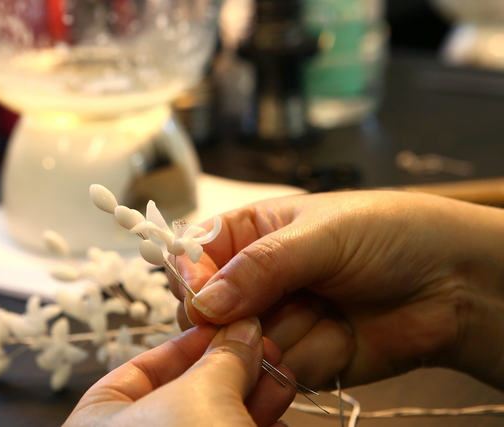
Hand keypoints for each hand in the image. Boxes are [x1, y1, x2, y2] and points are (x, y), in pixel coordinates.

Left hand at [65, 318, 295, 426]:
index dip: (191, 341)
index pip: (143, 367)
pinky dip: (253, 426)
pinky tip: (279, 411)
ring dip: (250, 396)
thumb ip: (222, 357)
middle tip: (265, 348)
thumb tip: (241, 329)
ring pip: (213, 421)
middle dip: (230, 368)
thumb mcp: (201, 397)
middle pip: (184, 392)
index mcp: (101, 421)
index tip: (231, 325)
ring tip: (281, 374)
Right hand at [170, 191, 503, 390]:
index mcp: (252, 233)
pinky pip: (281, 369)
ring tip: (331, 310)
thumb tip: (203, 302)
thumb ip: (260, 266)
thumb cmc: (389, 234)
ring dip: (290, 333)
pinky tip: (343, 333)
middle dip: (243, 316)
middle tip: (278, 306)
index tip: (205, 301)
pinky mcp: (301, 355)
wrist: (453, 284)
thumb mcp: (322, 234)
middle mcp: (258, 278)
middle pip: (211, 311)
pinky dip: (313, 354)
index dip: (195, 281)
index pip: (195, 257)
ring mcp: (279, 318)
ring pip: (245, 345)